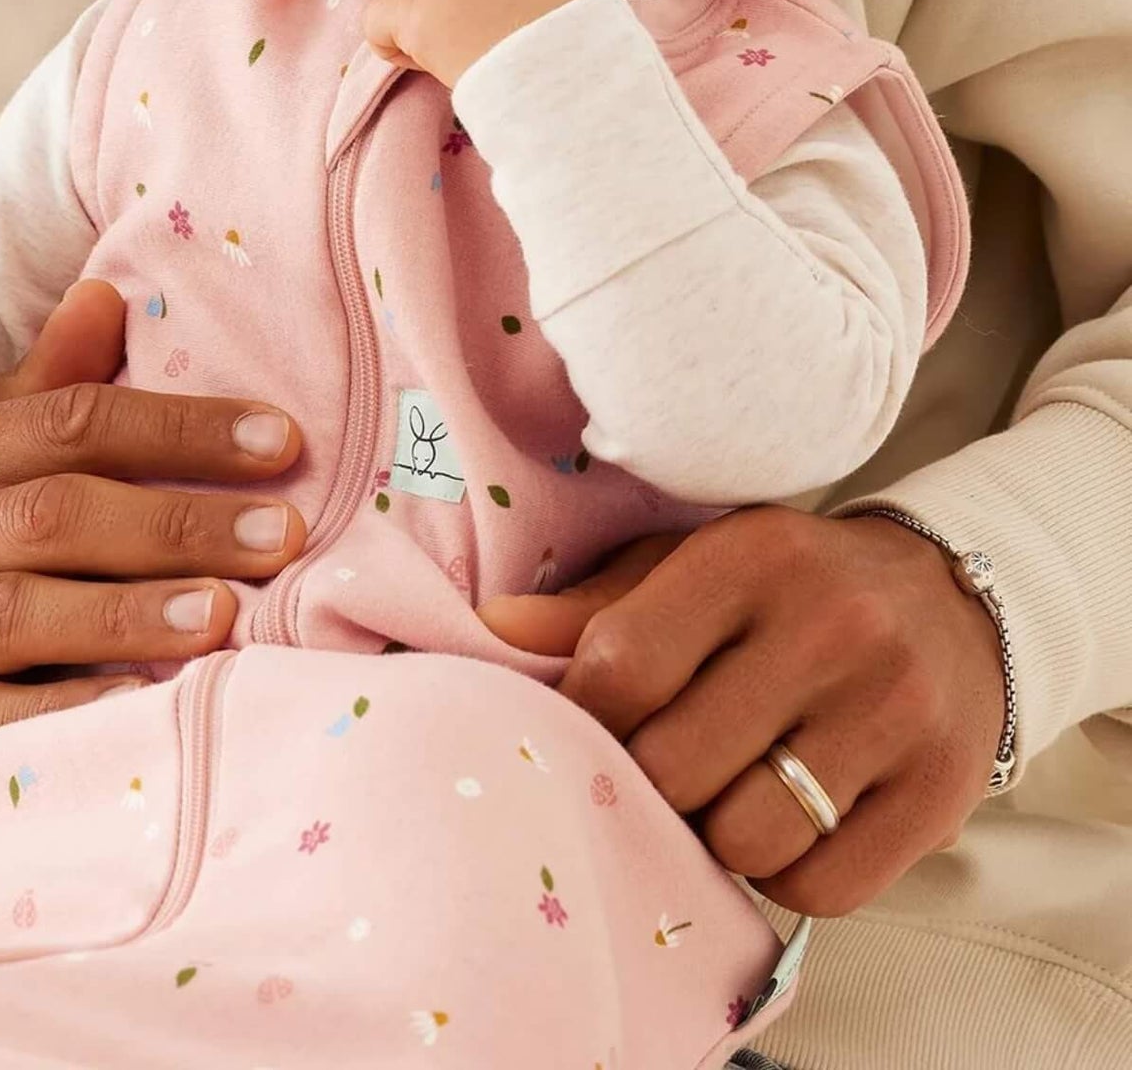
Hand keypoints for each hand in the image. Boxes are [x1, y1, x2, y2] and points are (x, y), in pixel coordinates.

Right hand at [0, 280, 305, 807]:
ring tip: (227, 613)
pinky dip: (65, 712)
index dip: (178, 428)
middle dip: (176, 520)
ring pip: (13, 613)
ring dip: (127, 611)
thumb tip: (111, 293)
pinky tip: (144, 705)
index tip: (282, 441)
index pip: (67, 422)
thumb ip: (39, 387)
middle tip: (284, 532)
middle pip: (50, 512)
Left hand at [479, 507, 1006, 914]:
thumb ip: (594, 605)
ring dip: (716, 834)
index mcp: (750, 558)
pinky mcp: (941, 791)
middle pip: (675, 765)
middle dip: (647, 781)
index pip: (621, 665)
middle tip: (660, 764)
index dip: (583, 714)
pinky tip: (789, 823)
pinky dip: (786, 874)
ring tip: (725, 791)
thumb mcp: (691, 564)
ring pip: (746, 836)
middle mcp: (830, 628)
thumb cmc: (784, 586)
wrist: (953, 599)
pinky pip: (821, 887)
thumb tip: (492, 630)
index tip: (586, 723)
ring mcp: (894, 711)